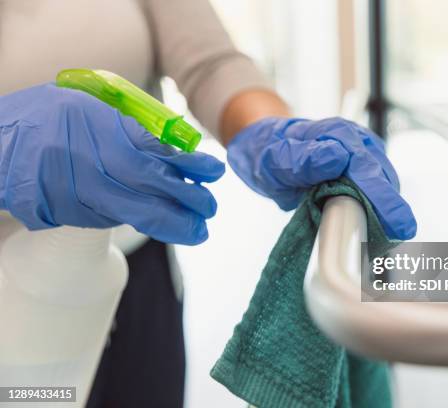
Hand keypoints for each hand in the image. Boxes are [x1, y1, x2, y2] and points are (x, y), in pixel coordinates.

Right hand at [0, 84, 224, 244]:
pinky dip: (141, 220)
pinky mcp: (70, 213)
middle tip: (211, 209)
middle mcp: (94, 163)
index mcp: (103, 129)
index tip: (215, 171)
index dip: (191, 164)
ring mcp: (81, 192)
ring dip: (173, 223)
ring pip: (136, 212)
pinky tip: (162, 224)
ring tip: (197, 230)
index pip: (158, 150)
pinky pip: (113, 218)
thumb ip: (136, 129)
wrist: (1, 145)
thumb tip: (180, 153)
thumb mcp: (97, 109)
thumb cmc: (54, 117)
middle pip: (153, 187)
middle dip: (189, 201)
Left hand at [227, 117, 415, 239]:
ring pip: (385, 188)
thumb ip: (304, 159)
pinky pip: (377, 193)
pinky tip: (374, 230)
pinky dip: (378, 212)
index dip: (385, 199)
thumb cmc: (271, 151)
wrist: (267, 146)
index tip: (399, 225)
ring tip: (383, 242)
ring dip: (386, 214)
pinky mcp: (364, 171)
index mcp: (339, 135)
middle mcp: (358, 142)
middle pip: (384, 180)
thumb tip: (337, 157)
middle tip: (397, 241)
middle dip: (392, 212)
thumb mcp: (276, 158)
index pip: (367, 169)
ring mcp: (364, 156)